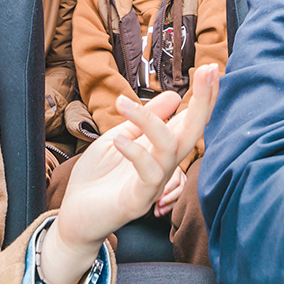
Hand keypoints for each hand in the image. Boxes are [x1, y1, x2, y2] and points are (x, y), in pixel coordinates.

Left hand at [42, 64, 219, 283]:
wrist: (74, 215)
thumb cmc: (96, 178)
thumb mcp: (118, 137)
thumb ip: (143, 119)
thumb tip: (174, 95)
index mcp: (160, 150)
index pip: (189, 121)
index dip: (203, 97)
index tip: (210, 67)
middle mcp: (163, 166)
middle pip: (193, 133)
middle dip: (203, 101)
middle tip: (207, 70)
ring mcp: (153, 184)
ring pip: (169, 149)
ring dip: (150, 122)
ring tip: (123, 103)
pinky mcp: (138, 201)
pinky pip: (148, 174)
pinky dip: (136, 152)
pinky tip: (120, 138)